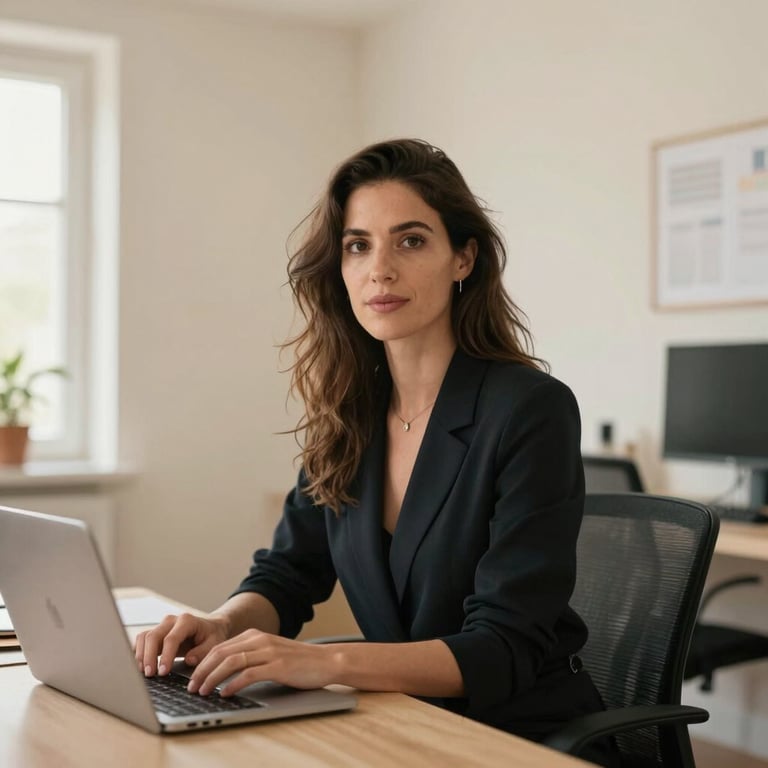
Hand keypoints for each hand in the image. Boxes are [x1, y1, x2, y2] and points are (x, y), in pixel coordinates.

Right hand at [134, 612, 229, 676]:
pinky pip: (142, 640)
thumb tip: (189, 660)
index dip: (165, 656)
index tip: (163, 672)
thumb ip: (203, 651)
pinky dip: (138, 652)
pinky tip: (139, 666)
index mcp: (187, 621)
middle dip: (149, 657)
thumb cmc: (212, 635)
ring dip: (141, 655)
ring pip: (144, 637)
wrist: (210, 627)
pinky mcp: (156, 633)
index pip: (171, 638)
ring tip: (144, 673)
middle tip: (150, 675)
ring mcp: (162, 626)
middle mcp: (172, 620)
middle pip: (153, 636)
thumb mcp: (214, 643)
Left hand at [187, 630, 337, 695]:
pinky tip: (224, 694)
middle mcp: (260, 640)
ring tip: (202, 691)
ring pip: (231, 662)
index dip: (202, 661)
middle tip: (191, 686)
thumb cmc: (298, 661)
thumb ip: (251, 656)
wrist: (326, 661)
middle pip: (221, 652)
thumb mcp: (270, 653)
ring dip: (212, 678)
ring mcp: (269, 652)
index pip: (221, 646)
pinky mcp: (277, 666)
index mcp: (255, 636)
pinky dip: (232, 684)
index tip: (191, 677)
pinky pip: (248, 674)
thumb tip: (224, 671)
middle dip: (202, 670)